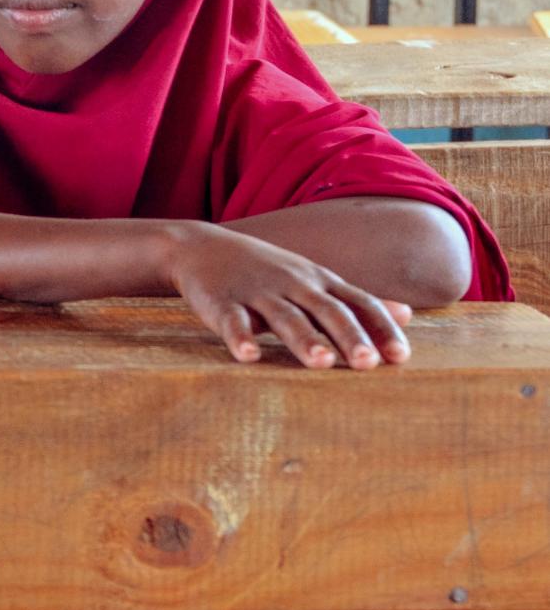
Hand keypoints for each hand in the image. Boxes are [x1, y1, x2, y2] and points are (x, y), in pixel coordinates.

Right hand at [162, 222, 413, 369]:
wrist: (200, 246)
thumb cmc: (265, 270)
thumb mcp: (314, 279)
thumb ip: (356, 300)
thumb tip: (408, 314)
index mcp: (318, 281)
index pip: (358, 303)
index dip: (380, 328)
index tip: (400, 357)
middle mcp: (292, 284)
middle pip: (326, 310)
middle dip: (348, 336)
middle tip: (368, 363)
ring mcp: (256, 291)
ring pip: (284, 316)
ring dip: (303, 338)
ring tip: (321, 362)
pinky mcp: (221, 300)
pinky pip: (232, 320)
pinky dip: (239, 337)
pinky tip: (248, 355)